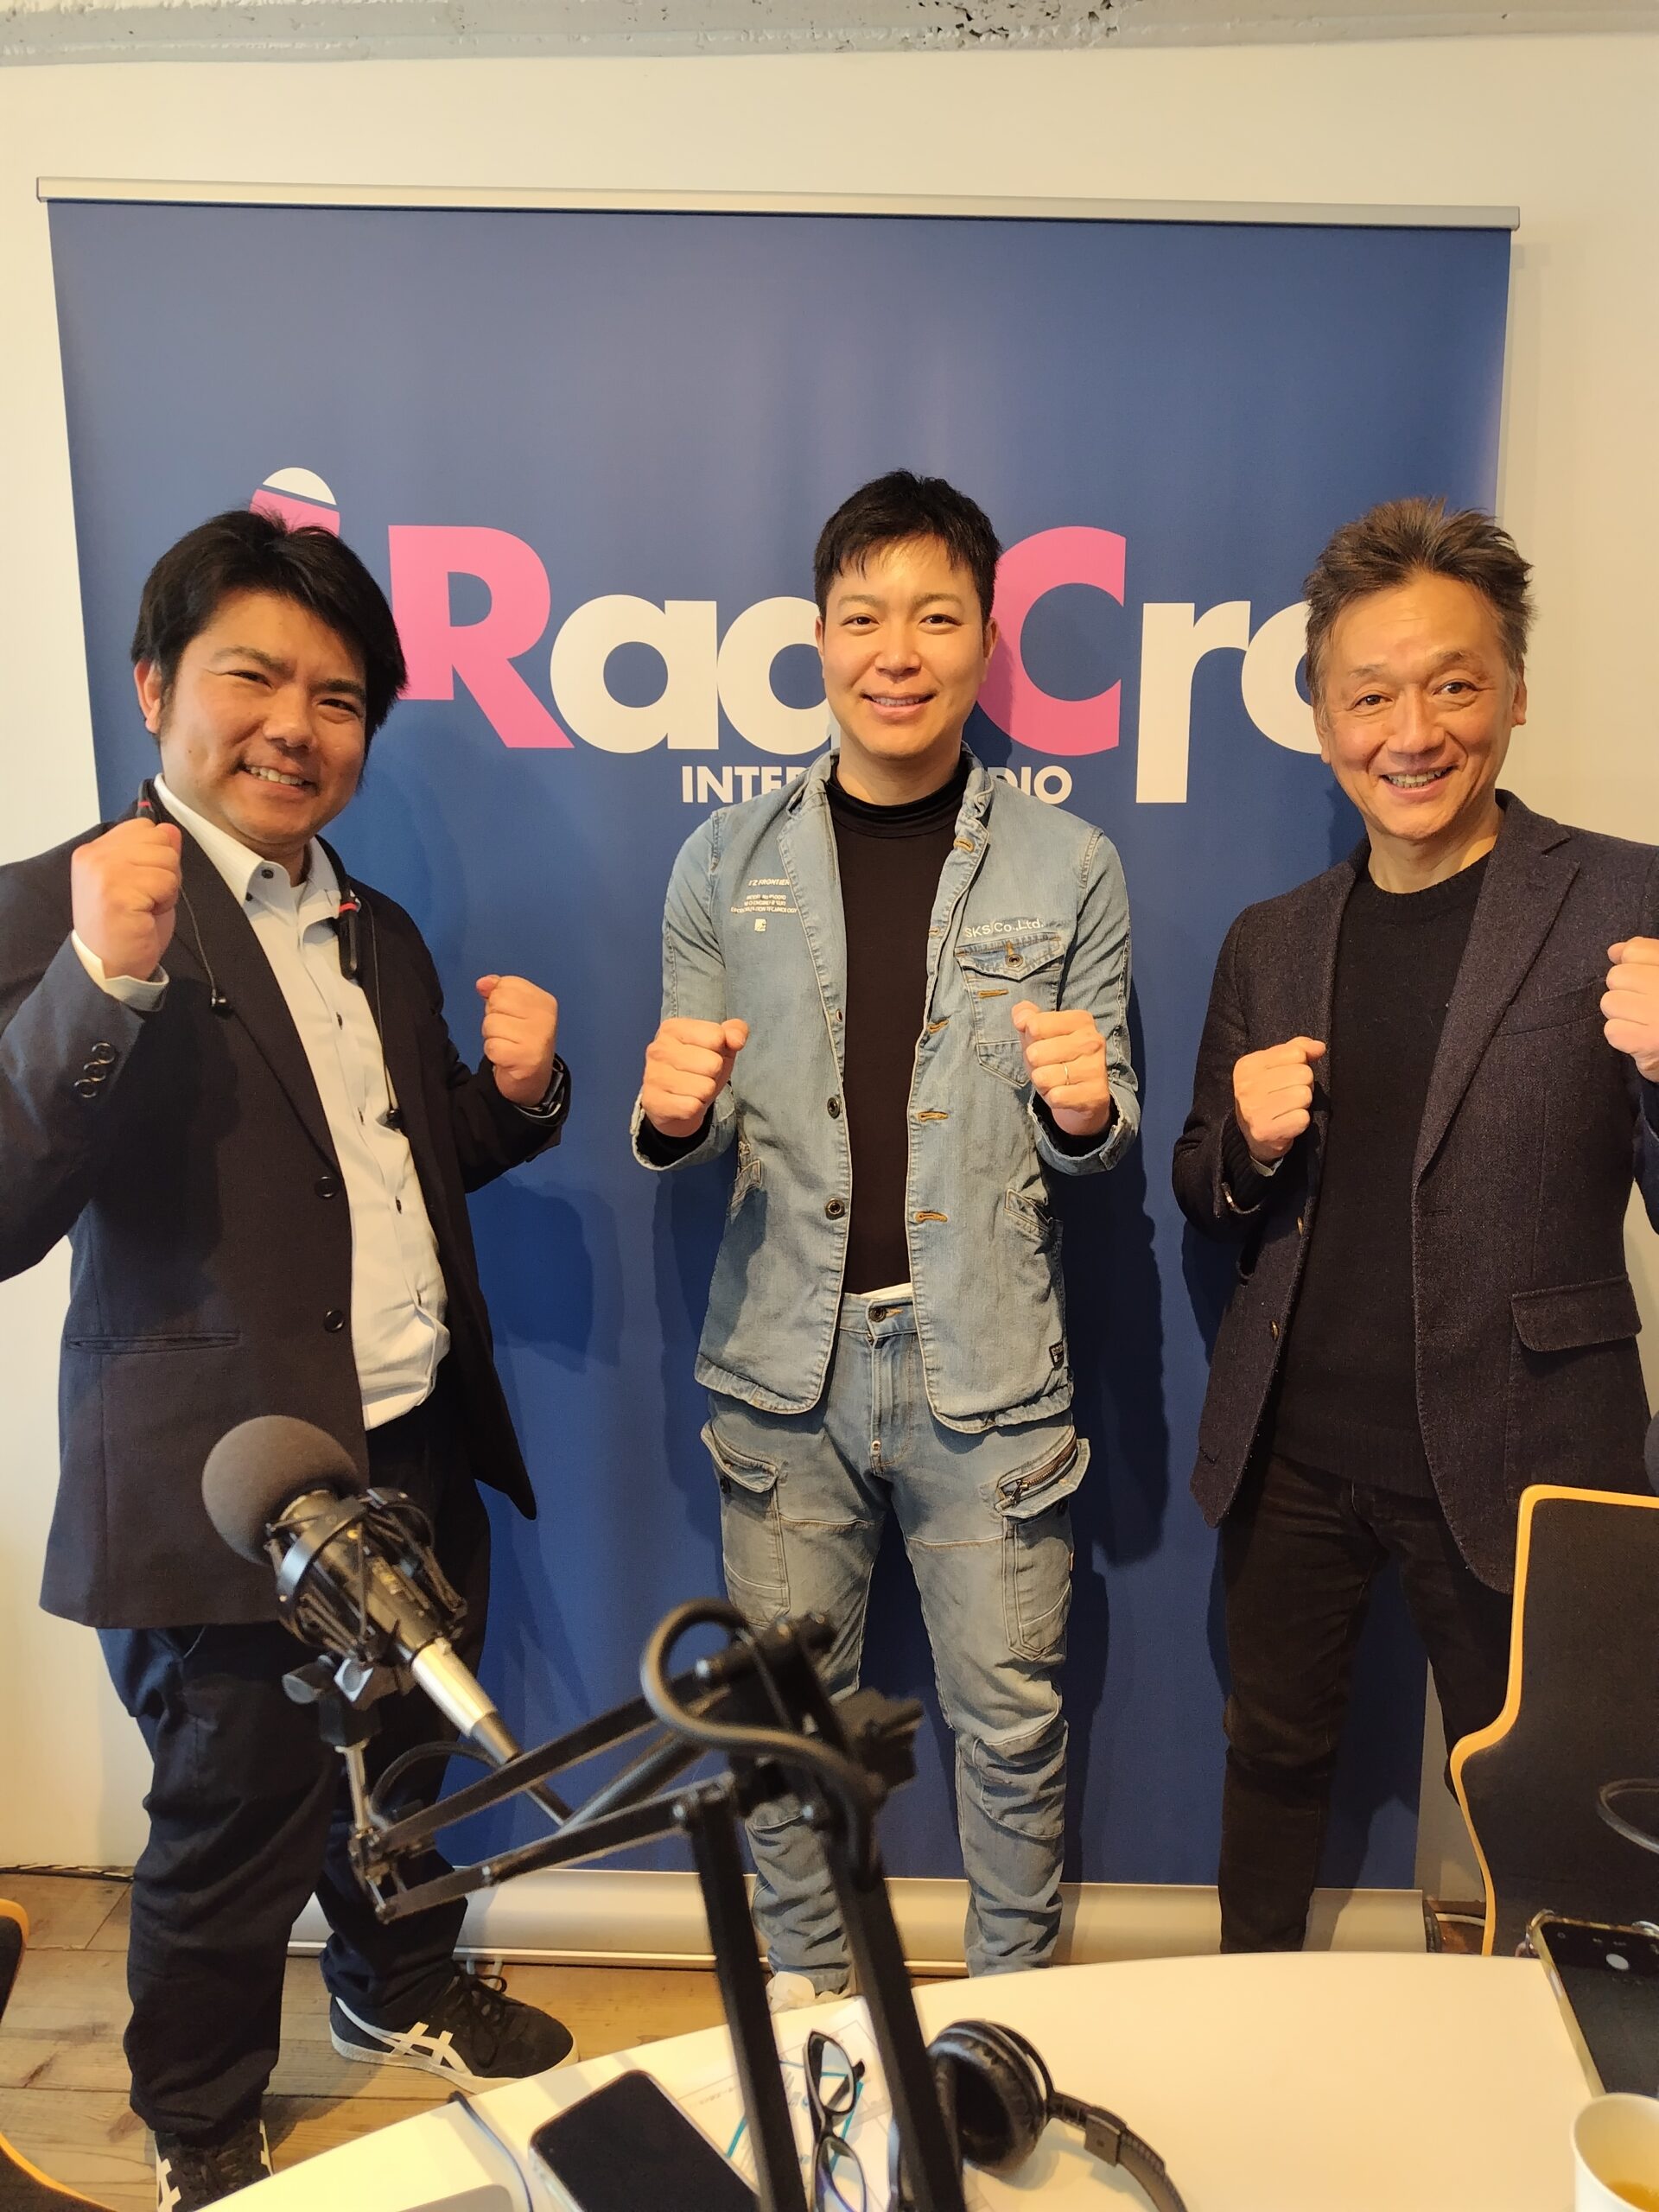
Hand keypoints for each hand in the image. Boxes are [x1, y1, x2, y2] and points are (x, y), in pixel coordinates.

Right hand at [70, 817, 181, 980]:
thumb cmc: (126, 927)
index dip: (155, 854)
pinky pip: (166, 881)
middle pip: (159, 838)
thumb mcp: (142, 882)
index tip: (142, 882)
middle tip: (145, 897)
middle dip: (164, 869)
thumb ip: (154, 853)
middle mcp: (95, 856)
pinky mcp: (118, 892)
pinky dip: (166, 901)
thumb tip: (171, 829)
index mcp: (94, 850)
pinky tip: (146, 914)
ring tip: (145, 906)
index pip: (143, 826)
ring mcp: (104, 872)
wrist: (110, 967)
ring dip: (166, 887)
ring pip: (167, 859)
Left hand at [476, 974, 558, 1105]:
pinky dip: (493, 1054)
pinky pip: (491, 1046)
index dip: (498, 1001)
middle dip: (493, 1018)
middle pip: (496, 1001)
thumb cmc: (521, 1041)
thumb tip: (483, 983)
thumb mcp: (513, 1010)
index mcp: (543, 1001)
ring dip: (492, 1037)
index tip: (511, 1017)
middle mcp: (545, 1016)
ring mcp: (538, 1037)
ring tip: (507, 1045)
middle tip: (507, 1033)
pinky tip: (506, 1058)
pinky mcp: (526, 1058)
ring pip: (491, 1024)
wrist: (533, 1080)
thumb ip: (498, 991)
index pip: (506, 985)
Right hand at [642, 1016, 748, 1139]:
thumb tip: (737, 1040)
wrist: (674, 1102)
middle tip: (701, 1076)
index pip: (717, 1036)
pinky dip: (695, 1108)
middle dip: (714, 1074)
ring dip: (705, 1093)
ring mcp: (653, 1075)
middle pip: (713, 1064)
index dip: (720, 1050)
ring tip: (693, 1089)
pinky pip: (692, 1107)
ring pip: (705, 1088)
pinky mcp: (654, 1102)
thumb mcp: (720, 1045)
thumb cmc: (699, 1068)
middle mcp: (658, 1049)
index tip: (707, 1055)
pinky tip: (684, 1102)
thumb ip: (735, 1031)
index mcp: (673, 1028)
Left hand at [1011, 1001, 1114, 1138]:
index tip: (1042, 1044)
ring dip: (1042, 1084)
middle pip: (1035, 1053)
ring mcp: (1096, 1067)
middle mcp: (1092, 1040)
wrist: (1081, 1096)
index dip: (1030, 1040)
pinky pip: (1056, 1096)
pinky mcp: (1096, 1093)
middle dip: (1034, 1066)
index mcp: (1080, 1020)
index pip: (1034, 1025)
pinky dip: (1053, 1098)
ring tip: (1055, 1082)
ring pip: (1043, 1077)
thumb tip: (1020, 1017)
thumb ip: (1026, 1017)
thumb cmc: (1055, 1059)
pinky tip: (1063, 1094)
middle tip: (1048, 1067)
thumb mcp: (1038, 1035)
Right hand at [1232, 1036, 1326, 1162]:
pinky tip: (1288, 1122)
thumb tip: (1319, 1047)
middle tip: (1290, 1094)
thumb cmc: (1269, 1094)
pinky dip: (1301, 1121)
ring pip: (1304, 1095)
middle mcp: (1247, 1086)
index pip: (1295, 1053)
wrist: (1254, 1135)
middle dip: (1303, 1085)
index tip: (1287, 1077)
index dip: (1300, 1064)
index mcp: (1248, 1065)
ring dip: (1303, 1103)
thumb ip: (1298, 1049)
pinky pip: (1302, 1118)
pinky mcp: (1265, 1131)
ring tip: (1289, 1108)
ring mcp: (1254, 1110)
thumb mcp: (1277, 1065)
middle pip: (1303, 1074)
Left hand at [1604, 940, 1658, 1080]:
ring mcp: (1657, 1015)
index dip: (1631, 964)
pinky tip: (1639, 1036)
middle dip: (1623, 991)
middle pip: (1616, 976)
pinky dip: (1622, 1035)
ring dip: (1620, 1014)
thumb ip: (1644, 956)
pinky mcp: (1648, 1042)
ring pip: (1609, 1002)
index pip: (1635, 950)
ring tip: (1642, 1021)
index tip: (1640, 978)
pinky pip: (1612, 1029)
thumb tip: (1614, 951)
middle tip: (1644, 1004)